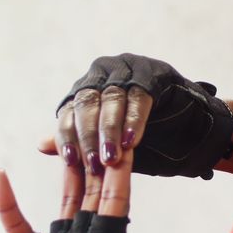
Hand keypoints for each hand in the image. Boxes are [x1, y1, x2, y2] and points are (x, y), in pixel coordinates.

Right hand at [0, 150, 153, 232]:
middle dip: (94, 158)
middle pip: (91, 193)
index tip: (125, 140)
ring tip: (62, 138)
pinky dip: (8, 206)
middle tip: (96, 119)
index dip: (119, 172)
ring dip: (63, 172)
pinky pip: (18, 232)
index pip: (115, 202)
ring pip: (61, 203)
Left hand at [52, 53, 232, 178]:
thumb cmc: (145, 135)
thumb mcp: (108, 143)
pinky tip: (133, 142)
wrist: (192, 128)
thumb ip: (79, 142)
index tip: (70, 161)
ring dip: (111, 131)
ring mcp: (129, 69)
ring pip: (112, 99)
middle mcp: (103, 72)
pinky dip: (134, 121)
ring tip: (112, 157)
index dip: (68, 136)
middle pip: (87, 102)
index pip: (70, 110)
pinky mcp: (154, 73)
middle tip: (94, 163)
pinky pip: (140, 97)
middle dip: (89, 136)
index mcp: (88, 88)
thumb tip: (40, 144)